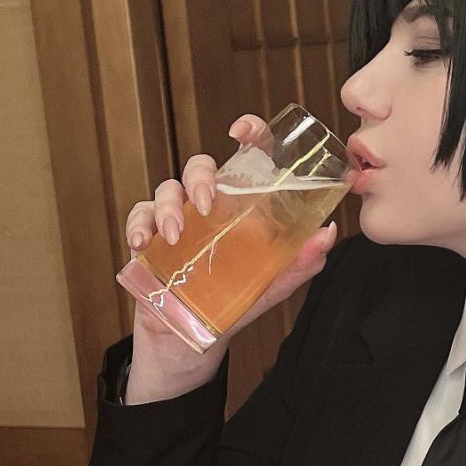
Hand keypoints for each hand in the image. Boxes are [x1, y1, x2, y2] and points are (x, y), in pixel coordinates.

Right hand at [124, 113, 338, 349]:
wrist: (196, 333)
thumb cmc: (237, 299)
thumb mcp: (275, 282)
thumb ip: (302, 260)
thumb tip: (327, 233)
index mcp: (242, 204)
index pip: (247, 156)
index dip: (248, 133)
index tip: (241, 132)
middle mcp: (208, 203)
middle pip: (200, 166)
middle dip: (200, 177)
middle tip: (206, 204)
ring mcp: (176, 217)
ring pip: (167, 189)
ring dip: (168, 207)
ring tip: (175, 235)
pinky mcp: (149, 236)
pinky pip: (139, 216)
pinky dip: (138, 225)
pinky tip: (142, 243)